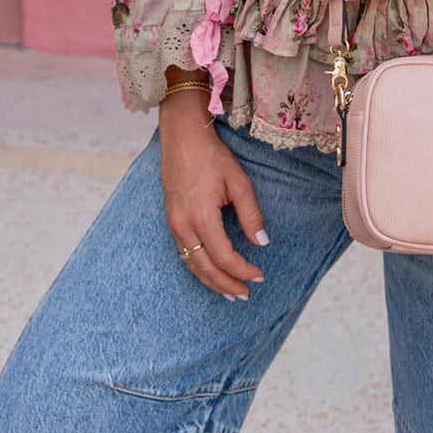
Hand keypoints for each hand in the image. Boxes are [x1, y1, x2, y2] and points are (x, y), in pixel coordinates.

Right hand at [158, 92, 268, 299]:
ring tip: (229, 293)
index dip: (242, 270)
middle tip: (244, 295)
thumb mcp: (239, 182)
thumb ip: (251, 215)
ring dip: (211, 281)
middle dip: (226, 285)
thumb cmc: (212, 156)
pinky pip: (184, 253)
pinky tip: (210, 271)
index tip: (258, 276)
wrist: (181, 137)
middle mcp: (183, 226)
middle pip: (205, 268)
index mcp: (202, 217)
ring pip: (191, 264)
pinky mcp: (170, 220)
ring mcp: (173, 225)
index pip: (224, 257)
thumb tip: (262, 243)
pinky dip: (198, 268)